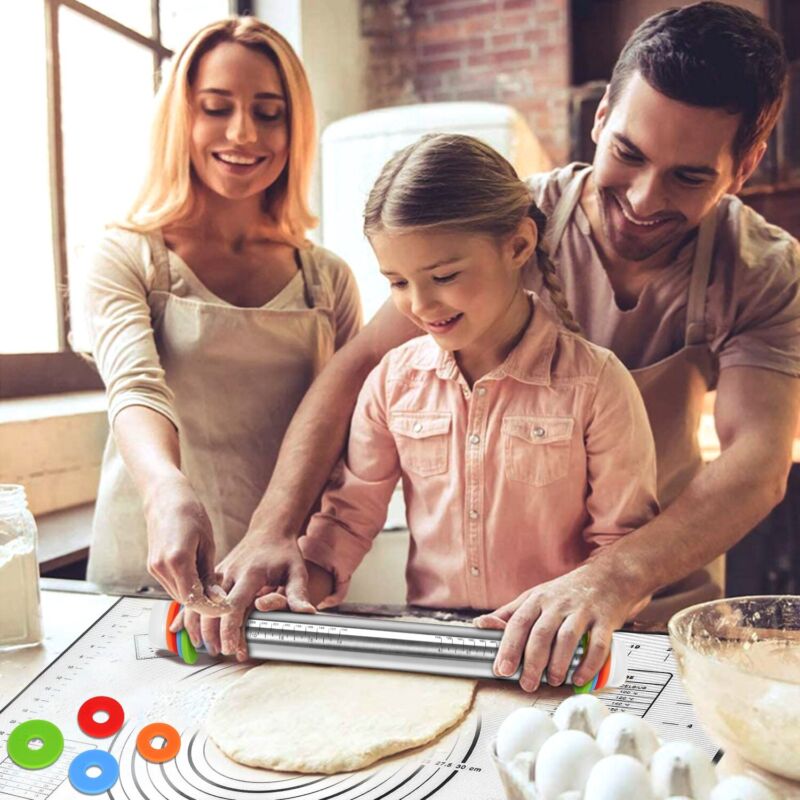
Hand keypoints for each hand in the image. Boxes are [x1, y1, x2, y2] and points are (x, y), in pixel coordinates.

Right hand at [144, 474, 223, 611]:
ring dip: (194, 596)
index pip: (194, 599)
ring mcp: (154, 567)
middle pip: (185, 599)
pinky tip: (199, 579)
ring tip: (213, 588)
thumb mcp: (207, 543)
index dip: (211, 608)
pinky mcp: (152, 566)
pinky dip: (185, 586)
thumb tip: (216, 596)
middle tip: (223, 600)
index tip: (226, 607)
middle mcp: (162, 567)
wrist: (165, 497)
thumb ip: (209, 573)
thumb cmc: (189, 513)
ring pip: (177, 594)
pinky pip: (171, 584)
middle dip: (204, 604)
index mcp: (177, 560)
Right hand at [188, 532, 315, 660]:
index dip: (230, 629)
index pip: (234, 605)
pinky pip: (197, 595)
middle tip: (220, 653)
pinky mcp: (214, 575)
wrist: (269, 529)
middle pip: (212, 608)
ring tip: (204, 646)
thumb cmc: (283, 551)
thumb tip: (306, 613)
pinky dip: (187, 612)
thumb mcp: (297, 570)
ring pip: (199, 602)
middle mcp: (230, 573)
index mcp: (250, 573)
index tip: (231, 648)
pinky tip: (177, 628)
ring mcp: (219, 574)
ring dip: (197, 626)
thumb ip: (299, 593)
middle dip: (213, 633)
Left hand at [473, 559, 647, 691]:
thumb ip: (510, 613)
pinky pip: (597, 644)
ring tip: (553, 681)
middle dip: (532, 662)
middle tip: (527, 683)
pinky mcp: (604, 620)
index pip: (518, 623)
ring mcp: (582, 611)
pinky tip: (580, 677)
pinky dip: (589, 664)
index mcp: (537, 599)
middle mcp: (558, 604)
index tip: (502, 668)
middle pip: (541, 634)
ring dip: (558, 664)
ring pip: (567, 638)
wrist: (607, 576)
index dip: (509, 647)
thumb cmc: (567, 591)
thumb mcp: (535, 596)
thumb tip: (481, 624)